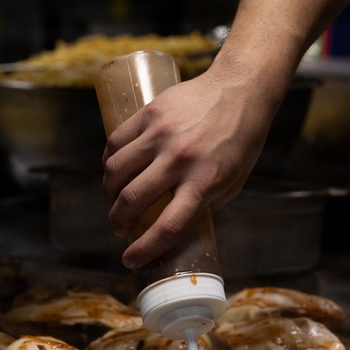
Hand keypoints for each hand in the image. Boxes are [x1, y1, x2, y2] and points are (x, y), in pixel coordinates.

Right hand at [101, 68, 277, 268]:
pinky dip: (108, 162)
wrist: (240, 90)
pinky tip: (113, 170)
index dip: (144, 250)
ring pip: (116, 171)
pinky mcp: (150, 114)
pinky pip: (116, 142)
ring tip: (114, 200)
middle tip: (119, 228)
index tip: (130, 260)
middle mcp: (180, 160)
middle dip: (117, 222)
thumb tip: (175, 225)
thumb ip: (204, 203)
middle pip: (132, 201)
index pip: (167, 227)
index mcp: (204, 183)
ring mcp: (162, 135)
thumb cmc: (240, 141)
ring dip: (108, 193)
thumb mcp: (232, 181)